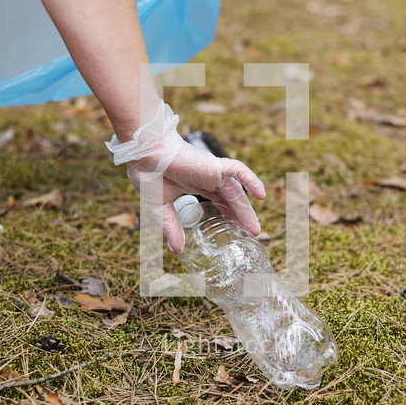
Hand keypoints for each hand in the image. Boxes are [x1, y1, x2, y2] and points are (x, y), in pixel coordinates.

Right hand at [106, 102, 264, 252]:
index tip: (234, 230)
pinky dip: (251, 180)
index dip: (228, 214)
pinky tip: (261, 194)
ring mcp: (213, 172)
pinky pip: (239, 170)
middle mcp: (208, 178)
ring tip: (255, 230)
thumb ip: (171, 226)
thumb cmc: (148, 172)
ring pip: (236, 192)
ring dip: (247, 210)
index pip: (219, 200)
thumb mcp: (160, 206)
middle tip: (251, 234)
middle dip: (242, 216)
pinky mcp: (214, 166)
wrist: (144, 153)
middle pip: (231, 199)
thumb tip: (177, 250)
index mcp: (196, 183)